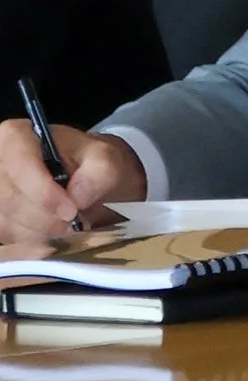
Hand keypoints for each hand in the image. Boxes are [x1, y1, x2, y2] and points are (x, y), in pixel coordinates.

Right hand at [0, 119, 143, 244]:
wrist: (85, 180)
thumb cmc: (89, 164)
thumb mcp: (105, 158)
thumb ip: (99, 171)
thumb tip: (78, 196)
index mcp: (17, 136)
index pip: (20, 164)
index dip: (43, 193)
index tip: (71, 210)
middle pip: (9, 199)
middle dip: (45, 218)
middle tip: (75, 223)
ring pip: (6, 223)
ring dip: (40, 233)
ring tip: (67, 227)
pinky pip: (8, 239)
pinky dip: (32, 244)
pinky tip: (52, 237)